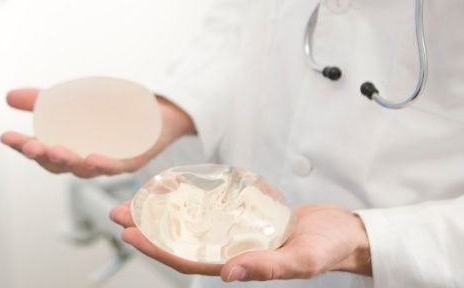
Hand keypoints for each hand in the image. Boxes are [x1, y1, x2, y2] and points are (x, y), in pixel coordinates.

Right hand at [0, 88, 194, 177]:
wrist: (153, 112)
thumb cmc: (108, 113)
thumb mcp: (70, 103)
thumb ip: (42, 102)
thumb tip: (8, 97)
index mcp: (66, 149)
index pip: (39, 151)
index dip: (21, 146)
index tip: (5, 137)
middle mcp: (83, 160)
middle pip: (58, 164)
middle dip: (43, 156)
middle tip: (29, 147)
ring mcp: (106, 162)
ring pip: (84, 168)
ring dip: (69, 161)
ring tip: (56, 150)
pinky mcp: (131, 159)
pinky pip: (117, 166)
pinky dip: (104, 164)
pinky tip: (93, 158)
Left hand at [109, 202, 371, 281]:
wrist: (348, 233)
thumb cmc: (330, 248)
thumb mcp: (303, 259)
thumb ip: (268, 267)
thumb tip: (228, 274)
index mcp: (240, 262)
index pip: (188, 258)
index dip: (157, 248)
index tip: (130, 234)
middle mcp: (231, 248)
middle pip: (180, 239)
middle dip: (147, 227)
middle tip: (115, 212)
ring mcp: (236, 232)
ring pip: (190, 223)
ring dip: (162, 212)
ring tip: (133, 199)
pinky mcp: (244, 216)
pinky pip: (209, 208)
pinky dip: (188, 199)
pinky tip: (170, 189)